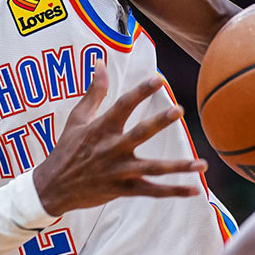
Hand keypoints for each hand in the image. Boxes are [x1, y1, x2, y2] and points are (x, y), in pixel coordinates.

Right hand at [33, 61, 205, 216]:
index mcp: (101, 129)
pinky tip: (196, 188)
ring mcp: (119, 172)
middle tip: (179, 110)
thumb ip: (95, 91)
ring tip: (201, 163)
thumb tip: (100, 63)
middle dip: (159, 122)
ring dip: (178, 167)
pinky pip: (152, 192)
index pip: (122, 106)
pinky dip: (174, 191)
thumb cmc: (66, 149)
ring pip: (153, 169)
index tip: (158, 79)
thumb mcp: (77, 118)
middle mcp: (112, 149)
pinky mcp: (123, 190)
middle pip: (139, 133)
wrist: (53, 188)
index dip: (140, 92)